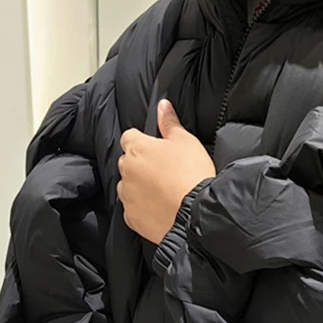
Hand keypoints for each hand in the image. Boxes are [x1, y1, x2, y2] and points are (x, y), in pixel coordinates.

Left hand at [117, 100, 215, 243]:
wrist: (195, 214)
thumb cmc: (192, 174)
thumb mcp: (186, 142)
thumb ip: (170, 123)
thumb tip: (162, 105)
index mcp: (137, 148)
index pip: (129, 137)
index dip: (143, 142)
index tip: (157, 149)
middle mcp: (127, 170)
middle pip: (128, 162)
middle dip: (141, 165)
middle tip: (165, 171)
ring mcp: (127, 195)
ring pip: (128, 186)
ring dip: (140, 187)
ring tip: (163, 192)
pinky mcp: (131, 217)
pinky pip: (133, 209)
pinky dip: (143, 208)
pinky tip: (160, 209)